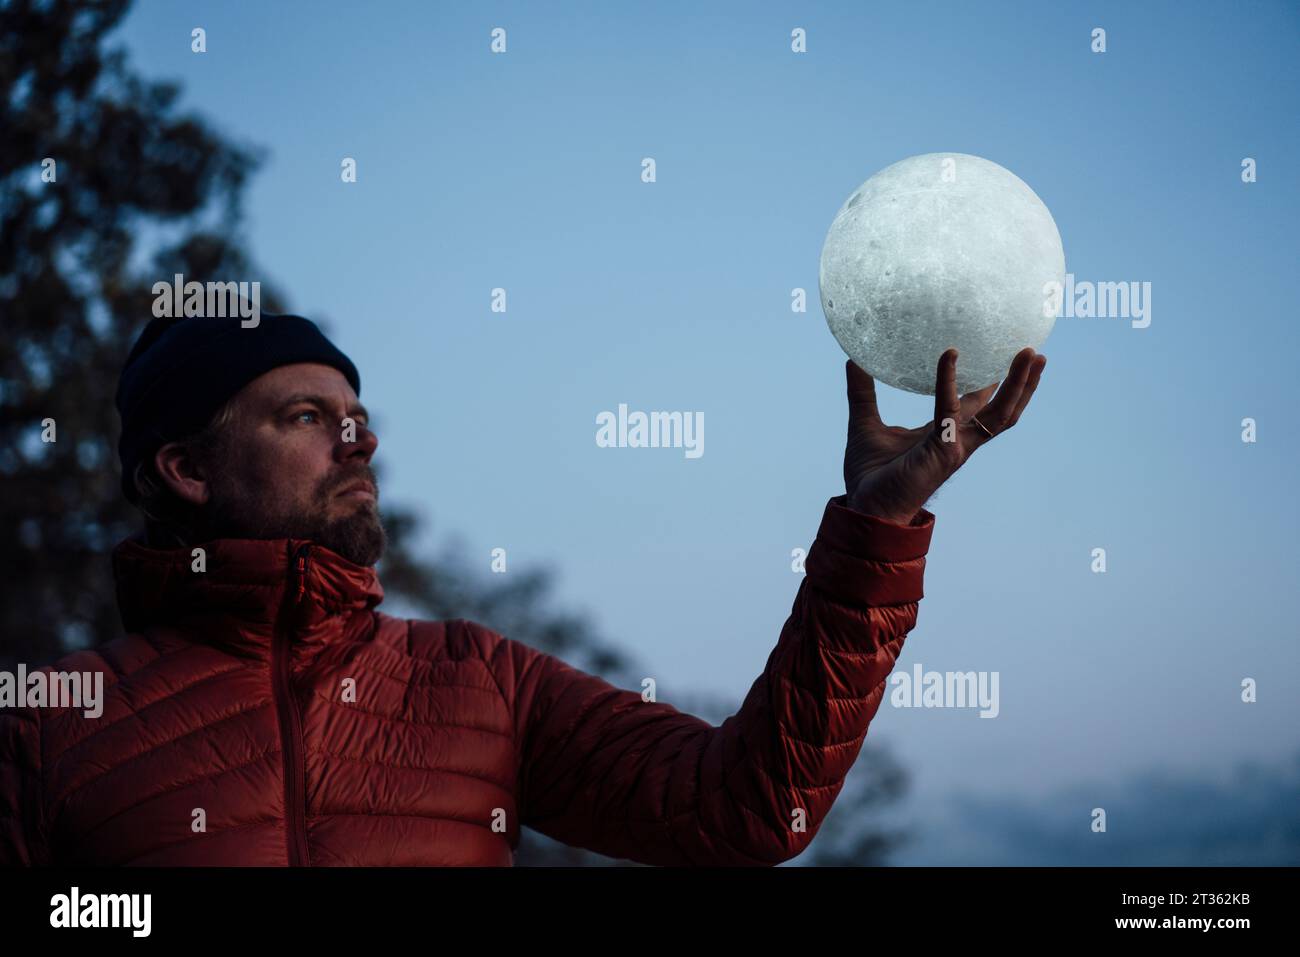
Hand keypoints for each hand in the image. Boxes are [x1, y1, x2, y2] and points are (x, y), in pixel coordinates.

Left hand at [843, 347, 1047, 522]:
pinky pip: (949, 411)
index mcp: (944, 432)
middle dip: (1020, 382)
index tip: (1001, 353)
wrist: (865, 506)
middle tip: (1033, 351)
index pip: (975, 404)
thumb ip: (862, 391)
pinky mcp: (943, 451)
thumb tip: (852, 359)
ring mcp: (955, 446)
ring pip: (999, 415)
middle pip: (1001, 409)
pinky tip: (949, 355)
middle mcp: (957, 439)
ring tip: (1029, 356)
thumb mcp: (865, 422)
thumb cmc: (870, 474)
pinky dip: (949, 382)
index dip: (992, 382)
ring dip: (1017, 386)